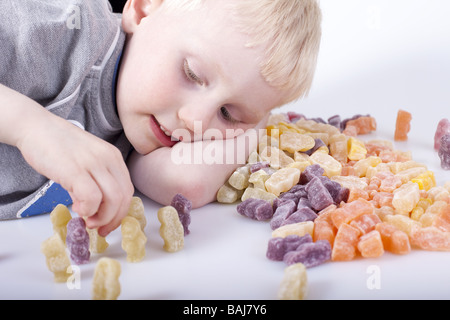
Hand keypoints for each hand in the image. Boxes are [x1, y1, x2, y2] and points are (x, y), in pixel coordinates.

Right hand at [17, 114, 133, 235]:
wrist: (36, 127)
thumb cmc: (59, 146)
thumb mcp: (87, 161)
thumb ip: (95, 182)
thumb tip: (96, 209)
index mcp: (113, 157)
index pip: (128, 190)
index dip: (120, 212)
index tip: (109, 223)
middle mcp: (108, 159)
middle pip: (124, 197)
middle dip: (113, 219)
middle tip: (99, 227)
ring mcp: (93, 163)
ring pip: (113, 199)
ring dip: (102, 217)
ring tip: (86, 219)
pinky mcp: (75, 170)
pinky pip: (92, 197)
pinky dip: (88, 210)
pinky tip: (77, 208)